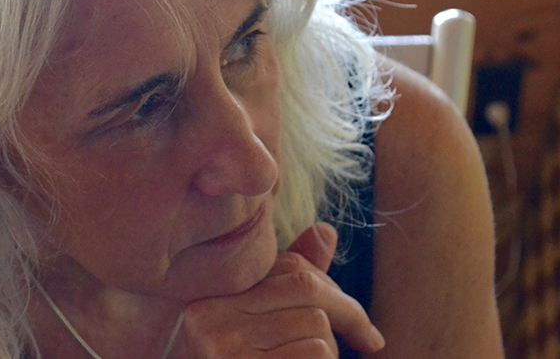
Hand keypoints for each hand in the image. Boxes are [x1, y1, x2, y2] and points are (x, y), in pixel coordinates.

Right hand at [175, 223, 384, 357]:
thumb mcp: (255, 328)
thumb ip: (286, 282)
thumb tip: (326, 231)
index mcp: (208, 300)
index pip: (288, 269)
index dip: (334, 286)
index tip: (359, 319)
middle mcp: (207, 320)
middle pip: (306, 291)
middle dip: (347, 313)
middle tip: (370, 340)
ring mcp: (223, 351)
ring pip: (316, 327)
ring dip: (332, 353)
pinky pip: (314, 355)